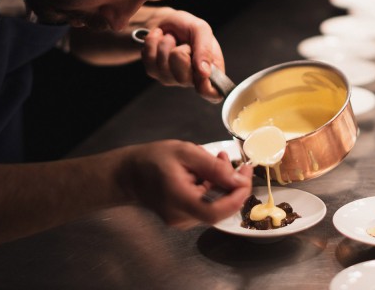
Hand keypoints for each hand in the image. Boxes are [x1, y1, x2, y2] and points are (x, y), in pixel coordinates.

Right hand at [122, 140, 252, 227]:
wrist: (128, 174)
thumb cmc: (152, 160)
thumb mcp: (185, 153)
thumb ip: (213, 167)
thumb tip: (238, 180)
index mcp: (179, 200)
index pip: (216, 211)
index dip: (237, 197)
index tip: (245, 176)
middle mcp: (181, 217)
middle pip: (219, 208)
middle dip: (231, 184)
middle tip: (233, 161)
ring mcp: (182, 221)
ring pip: (214, 205)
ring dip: (222, 183)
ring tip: (215, 159)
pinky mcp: (184, 218)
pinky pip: (206, 205)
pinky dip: (212, 188)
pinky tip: (205, 171)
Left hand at [140, 9, 224, 102]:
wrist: (165, 21)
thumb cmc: (186, 27)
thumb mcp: (201, 29)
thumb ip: (205, 49)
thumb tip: (205, 72)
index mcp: (210, 70)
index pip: (212, 94)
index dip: (207, 90)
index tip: (202, 74)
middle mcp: (192, 79)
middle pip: (183, 78)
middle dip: (180, 53)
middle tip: (184, 43)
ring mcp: (171, 78)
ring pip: (163, 67)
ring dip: (165, 44)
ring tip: (171, 38)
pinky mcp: (155, 73)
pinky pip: (149, 60)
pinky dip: (152, 43)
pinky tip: (159, 39)